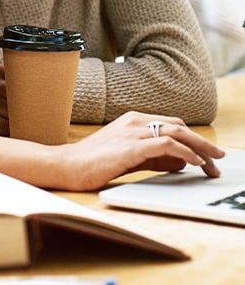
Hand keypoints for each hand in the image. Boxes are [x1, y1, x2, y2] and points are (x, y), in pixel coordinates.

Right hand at [56, 111, 224, 191]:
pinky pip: (166, 145)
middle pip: (179, 126)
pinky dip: (185, 153)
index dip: (193, 139)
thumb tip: (180, 162)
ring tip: (212, 163)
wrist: (66, 165)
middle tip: (218, 159)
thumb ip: (154, 157)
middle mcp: (135, 121)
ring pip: (177, 133)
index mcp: (133, 120)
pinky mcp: (131, 146)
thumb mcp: (129, 157)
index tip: (207, 156)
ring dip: (200, 148)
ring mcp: (133, 131)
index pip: (172, 124)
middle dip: (202, 143)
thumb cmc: (93, 163)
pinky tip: (194, 162)